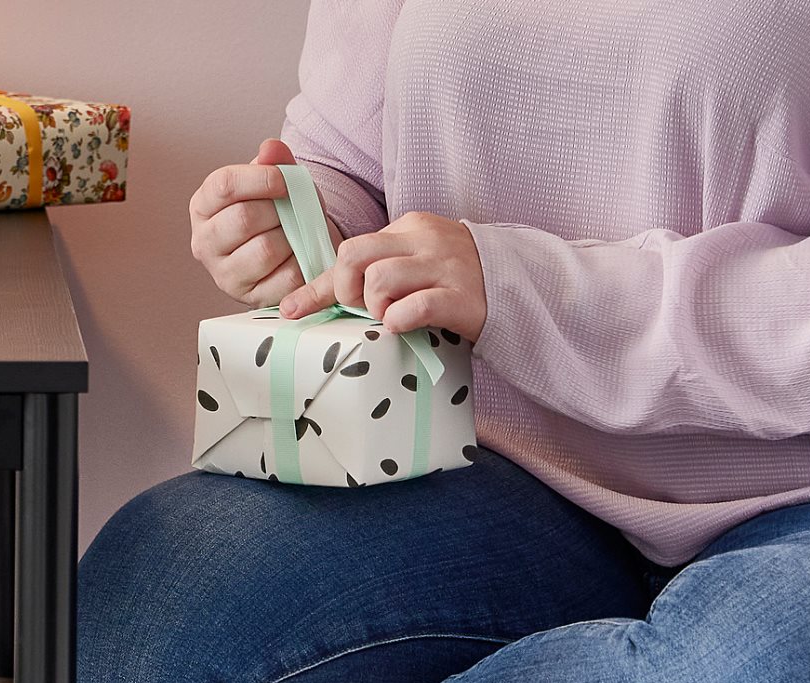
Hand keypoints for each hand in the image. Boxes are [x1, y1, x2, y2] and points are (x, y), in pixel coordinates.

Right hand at [189, 137, 344, 306]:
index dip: (261, 179)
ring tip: (296, 231)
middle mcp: (204, 242)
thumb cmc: (276, 212)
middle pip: (244, 219)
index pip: (225, 185)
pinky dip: (300, 263)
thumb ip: (273, 162)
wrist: (288, 250)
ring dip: (290, 237)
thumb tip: (271, 149)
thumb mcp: (274, 182)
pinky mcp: (249, 298)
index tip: (285, 179)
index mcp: (203, 206)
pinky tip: (300, 254)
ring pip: (264, 250)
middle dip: (278, 211)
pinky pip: (283, 278)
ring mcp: (224, 275)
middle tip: (293, 210)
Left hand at [278, 211, 485, 342]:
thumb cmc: (457, 282)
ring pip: (380, 279)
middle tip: (360, 311)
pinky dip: (400, 320)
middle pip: (355, 256)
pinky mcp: (460, 297)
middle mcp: (422, 241)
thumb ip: (379, 270)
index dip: (318, 285)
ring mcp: (443, 267)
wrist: (517, 287)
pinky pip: (416, 306)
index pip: (349, 249)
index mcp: (407, 229)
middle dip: (346, 291)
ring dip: (373, 308)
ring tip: (389, 319)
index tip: (291, 310)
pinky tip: (402, 327)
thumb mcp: (415, 264)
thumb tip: (325, 294)